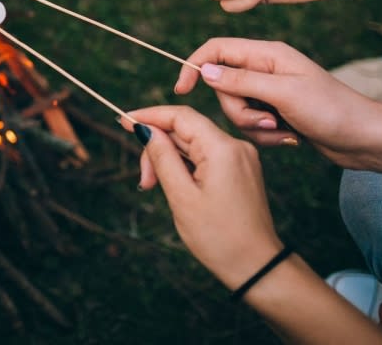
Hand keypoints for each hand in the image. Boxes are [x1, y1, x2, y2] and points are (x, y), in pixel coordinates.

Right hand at [128, 105, 283, 289]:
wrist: (258, 266)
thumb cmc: (219, 236)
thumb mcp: (181, 196)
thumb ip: (162, 157)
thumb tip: (145, 128)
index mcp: (222, 149)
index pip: (180, 116)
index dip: (149, 116)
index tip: (123, 121)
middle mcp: (235, 146)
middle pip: (185, 130)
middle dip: (158, 148)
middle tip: (144, 180)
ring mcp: (241, 158)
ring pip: (193, 144)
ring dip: (169, 159)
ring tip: (155, 187)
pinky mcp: (241, 170)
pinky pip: (205, 156)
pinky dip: (185, 166)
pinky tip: (174, 185)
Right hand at [174, 38, 381, 175]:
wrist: (364, 139)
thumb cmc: (331, 110)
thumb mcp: (283, 94)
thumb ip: (241, 81)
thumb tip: (205, 71)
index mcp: (266, 54)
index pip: (216, 49)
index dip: (194, 66)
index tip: (182, 90)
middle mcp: (264, 70)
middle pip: (222, 87)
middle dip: (238, 110)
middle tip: (267, 119)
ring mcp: (269, 92)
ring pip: (234, 109)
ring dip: (254, 126)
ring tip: (282, 129)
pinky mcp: (274, 113)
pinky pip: (250, 125)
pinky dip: (264, 135)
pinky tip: (289, 136)